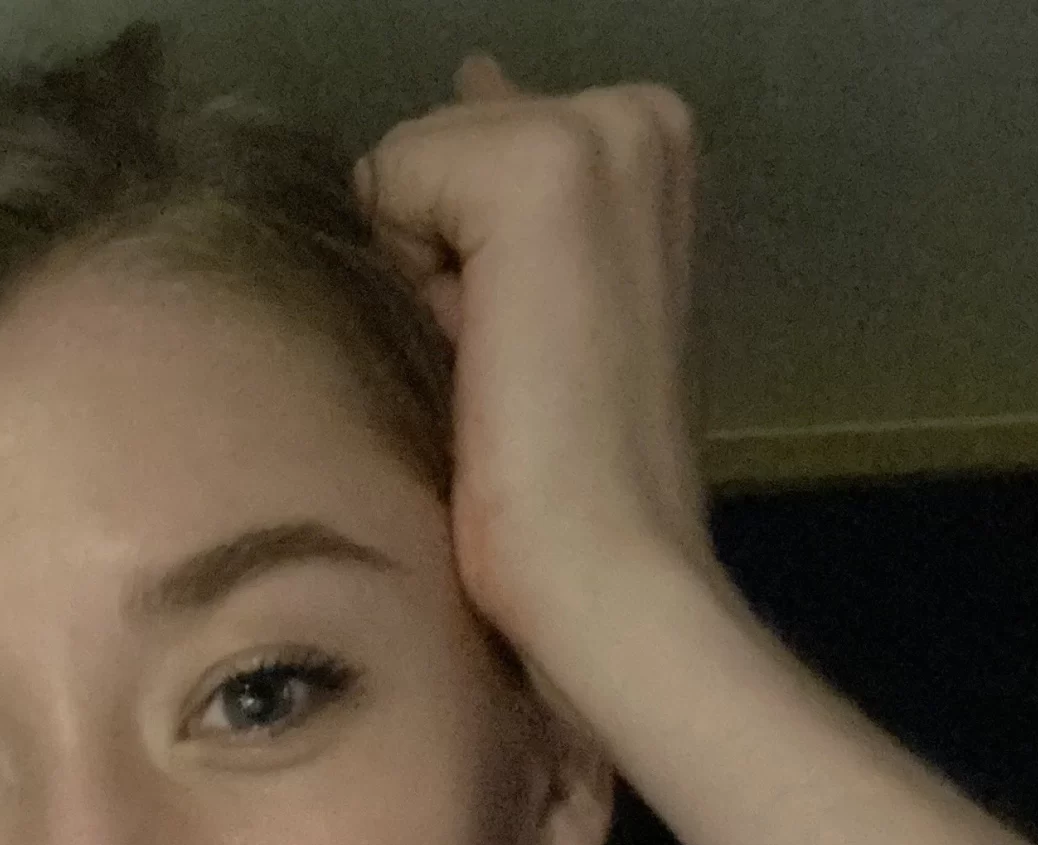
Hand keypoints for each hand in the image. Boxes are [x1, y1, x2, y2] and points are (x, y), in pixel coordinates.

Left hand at [353, 54, 721, 694]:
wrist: (609, 570)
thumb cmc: (571, 484)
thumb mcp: (531, 312)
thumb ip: (501, 195)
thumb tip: (472, 81)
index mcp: (645, 151)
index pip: (467, 150)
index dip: (461, 263)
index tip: (531, 353)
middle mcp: (637, 119)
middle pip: (432, 146)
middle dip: (440, 260)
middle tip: (516, 372)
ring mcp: (600, 131)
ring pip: (409, 161)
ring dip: (425, 278)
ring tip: (503, 369)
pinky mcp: (547, 167)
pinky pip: (391, 179)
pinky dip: (412, 282)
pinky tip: (483, 354)